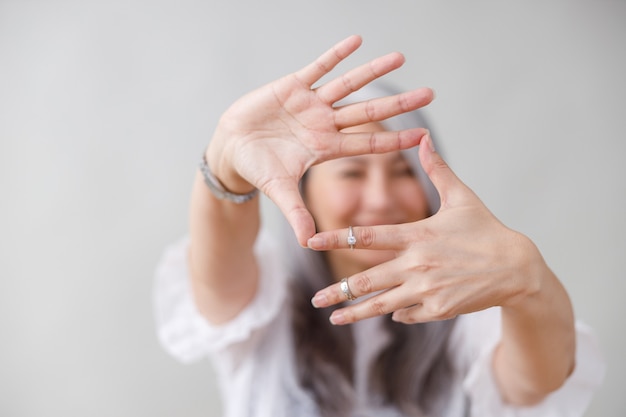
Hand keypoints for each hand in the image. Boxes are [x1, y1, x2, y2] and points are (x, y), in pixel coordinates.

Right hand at [206, 35, 433, 245]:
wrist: (233, 147)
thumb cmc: (258, 169)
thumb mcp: (280, 191)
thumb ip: (296, 213)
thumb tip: (309, 243)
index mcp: (326, 148)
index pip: (368, 144)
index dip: (396, 140)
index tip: (423, 136)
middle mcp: (325, 124)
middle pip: (368, 112)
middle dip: (398, 104)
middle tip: (430, 93)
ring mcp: (311, 104)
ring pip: (348, 85)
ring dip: (373, 71)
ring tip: (401, 57)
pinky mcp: (293, 86)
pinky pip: (318, 67)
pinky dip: (336, 54)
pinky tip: (356, 41)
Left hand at [307, 134, 544, 324]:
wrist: (518, 268)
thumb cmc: (486, 229)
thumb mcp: (462, 197)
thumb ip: (438, 170)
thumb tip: (423, 139)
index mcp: (417, 234)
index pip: (366, 236)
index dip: (334, 238)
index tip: (310, 242)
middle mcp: (417, 263)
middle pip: (367, 278)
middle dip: (337, 290)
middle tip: (315, 298)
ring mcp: (428, 288)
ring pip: (382, 303)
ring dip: (355, 312)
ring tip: (334, 317)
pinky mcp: (440, 308)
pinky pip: (408, 313)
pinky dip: (396, 314)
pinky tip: (385, 315)